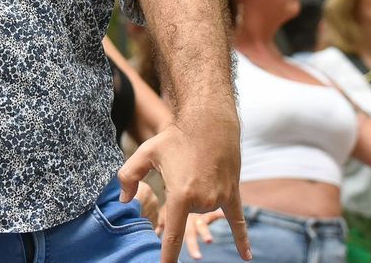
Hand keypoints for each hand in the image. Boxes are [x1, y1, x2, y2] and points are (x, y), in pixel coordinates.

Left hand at [118, 111, 250, 262]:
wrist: (209, 122)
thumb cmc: (175, 138)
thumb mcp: (145, 153)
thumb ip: (128, 177)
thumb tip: (124, 201)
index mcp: (180, 196)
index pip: (173, 236)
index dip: (167, 256)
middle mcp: (203, 200)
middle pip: (187, 214)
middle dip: (181, 196)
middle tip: (182, 170)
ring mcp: (220, 197)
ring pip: (204, 209)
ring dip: (198, 193)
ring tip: (197, 167)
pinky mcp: (233, 192)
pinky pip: (237, 220)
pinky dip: (242, 238)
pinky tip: (246, 256)